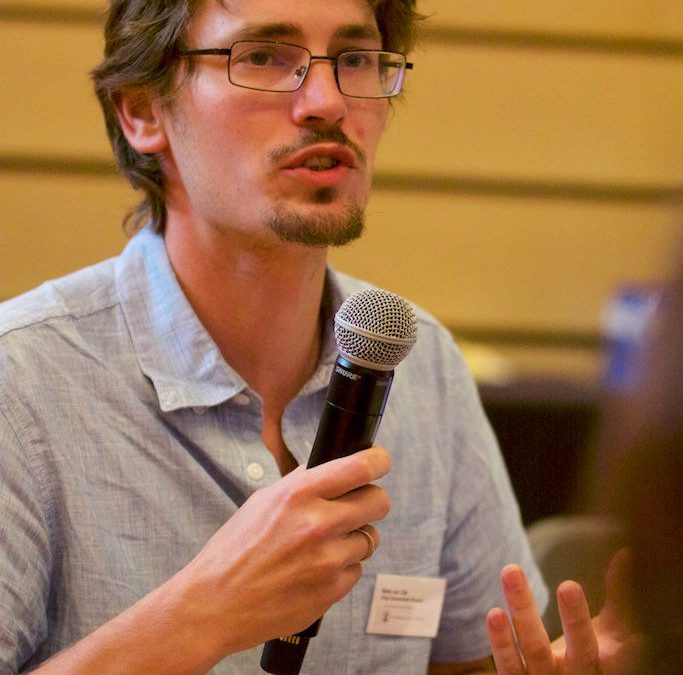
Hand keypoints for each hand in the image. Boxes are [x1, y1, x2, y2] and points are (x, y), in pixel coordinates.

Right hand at [177, 445, 391, 656]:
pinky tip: (315, 571)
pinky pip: (356, 569)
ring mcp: (328, 559)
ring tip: (322, 547)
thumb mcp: (262, 502)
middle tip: (358, 506)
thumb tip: (328, 467)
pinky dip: (342, 568)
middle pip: (379, 501)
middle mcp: (318, 523)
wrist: (215, 605)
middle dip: (372, 501)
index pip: (360, 467)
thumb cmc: (233, 551)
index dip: (379, 461)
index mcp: (299, 494)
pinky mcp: (332, 590)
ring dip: (353, 539)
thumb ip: (299, 484)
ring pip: (370, 538)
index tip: (380, 461)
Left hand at [486, 549, 642, 673]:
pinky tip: (495, 613)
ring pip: (536, 652)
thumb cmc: (589, 655)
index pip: (620, 658)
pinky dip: (502, 642)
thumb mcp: (609, 632)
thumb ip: (619, 596)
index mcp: (604, 664)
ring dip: (524, 616)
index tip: (639, 635)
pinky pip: (509, 666)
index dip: (630, 651)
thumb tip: (625, 552)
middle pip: (580, 654)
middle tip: (569, 586)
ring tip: (512, 575)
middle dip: (575, 621)